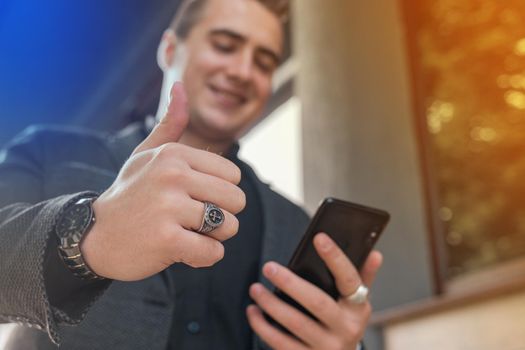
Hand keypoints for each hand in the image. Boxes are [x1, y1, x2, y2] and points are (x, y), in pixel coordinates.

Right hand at [80, 82, 245, 280]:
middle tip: (192, 219)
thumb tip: (180, 86)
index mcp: (174, 154)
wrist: (93, 235)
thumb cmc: (129, 193)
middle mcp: (172, 175)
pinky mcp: (167, 240)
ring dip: (212, 238)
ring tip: (185, 233)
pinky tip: (181, 251)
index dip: (220, 192)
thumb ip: (170, 124)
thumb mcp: (145, 155)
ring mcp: (168, 207)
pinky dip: (203, 258)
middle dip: (222, 215)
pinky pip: (213, 253)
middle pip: (237, 200)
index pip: (233, 175)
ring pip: (229, 227)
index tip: (194, 198)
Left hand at [247, 233, 382, 349]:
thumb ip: (362, 277)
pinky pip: (281, 343)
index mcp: (358, 309)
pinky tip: (253, 312)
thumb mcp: (357, 304)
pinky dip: (263, 327)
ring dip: (271, 304)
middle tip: (269, 267)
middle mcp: (346, 330)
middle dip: (290, 283)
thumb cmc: (344, 322)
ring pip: (295, 323)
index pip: (350, 279)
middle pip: (317, 302)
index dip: (335, 258)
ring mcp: (326, 347)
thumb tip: (375, 253)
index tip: (319, 237)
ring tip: (255, 289)